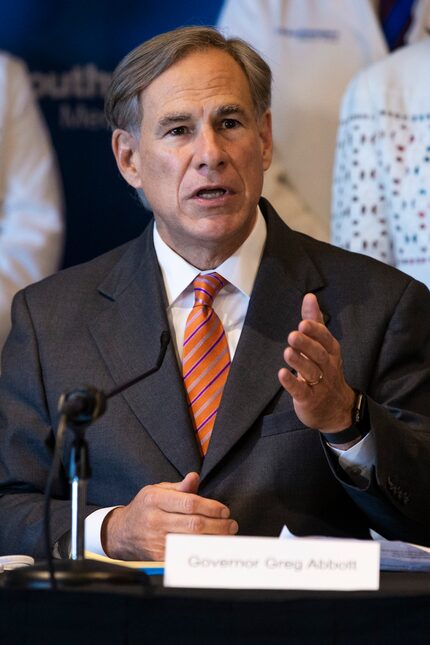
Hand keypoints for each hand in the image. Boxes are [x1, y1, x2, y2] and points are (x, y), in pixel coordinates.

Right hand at [101, 472, 237, 560]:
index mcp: (154, 499)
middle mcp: (154, 520)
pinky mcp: (159, 557)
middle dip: (218, 525)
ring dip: (214, 539)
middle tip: (231, 524)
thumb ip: (179, 487)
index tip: (224, 510)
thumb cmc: (144, 508)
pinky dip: (202, 550)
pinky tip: (213, 546)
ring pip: (192, 541)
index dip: (211, 507)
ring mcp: (156, 540)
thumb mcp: (157, 490)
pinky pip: (185, 554)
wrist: (121, 533)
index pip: (189, 503)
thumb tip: (195, 477)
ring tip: (227, 535)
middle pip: (194, 524)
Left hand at [278, 293, 355, 432]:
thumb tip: (309, 296)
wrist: (337, 409)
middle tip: (293, 335)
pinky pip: (301, 391)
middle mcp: (327, 367)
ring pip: (311, 372)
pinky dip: (292, 384)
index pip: (325, 340)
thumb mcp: (323, 346)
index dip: (315, 332)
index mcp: (330, 352)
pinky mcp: (309, 400)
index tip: (304, 323)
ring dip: (299, 362)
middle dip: (306, 345)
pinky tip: (282, 374)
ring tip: (287, 352)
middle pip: (318, 355)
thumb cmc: (326, 371)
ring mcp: (319, 384)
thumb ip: (315, 322)